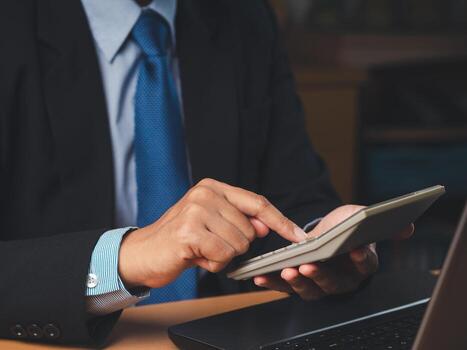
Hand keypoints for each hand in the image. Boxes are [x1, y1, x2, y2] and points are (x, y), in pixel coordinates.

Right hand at [118, 178, 306, 288]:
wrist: (143, 253)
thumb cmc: (181, 239)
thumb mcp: (212, 225)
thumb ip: (239, 222)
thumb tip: (265, 226)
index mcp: (213, 187)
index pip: (257, 202)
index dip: (280, 221)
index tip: (298, 236)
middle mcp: (206, 193)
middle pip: (250, 230)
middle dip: (235, 247)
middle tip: (210, 245)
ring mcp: (196, 210)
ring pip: (239, 244)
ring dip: (222, 256)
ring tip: (201, 250)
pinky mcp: (189, 231)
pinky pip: (223, 255)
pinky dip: (213, 264)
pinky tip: (195, 257)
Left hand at [253, 205, 413, 299]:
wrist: (331, 234)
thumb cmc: (348, 228)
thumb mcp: (364, 219)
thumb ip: (384, 223)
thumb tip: (408, 226)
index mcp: (362, 264)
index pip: (365, 264)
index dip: (361, 259)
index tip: (355, 251)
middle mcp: (343, 280)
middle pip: (333, 282)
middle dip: (320, 275)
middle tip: (309, 266)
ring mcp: (320, 284)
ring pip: (310, 290)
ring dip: (296, 282)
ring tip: (286, 271)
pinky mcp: (300, 282)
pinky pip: (286, 287)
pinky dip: (273, 284)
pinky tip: (260, 278)